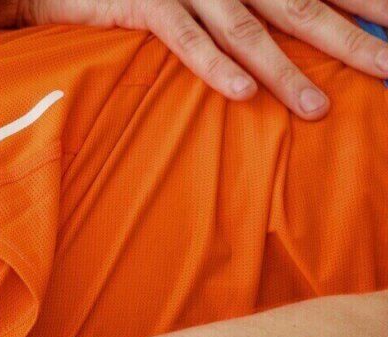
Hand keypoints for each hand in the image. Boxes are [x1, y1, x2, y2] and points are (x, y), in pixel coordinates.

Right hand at [21, 0, 387, 119]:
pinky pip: (183, 34)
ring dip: (286, 69)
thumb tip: (289, 45)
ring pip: (249, 27)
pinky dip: (212, 63)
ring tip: (316, 110)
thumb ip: (246, 10)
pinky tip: (240, 93)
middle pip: (303, 5)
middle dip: (352, 39)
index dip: (369, 4)